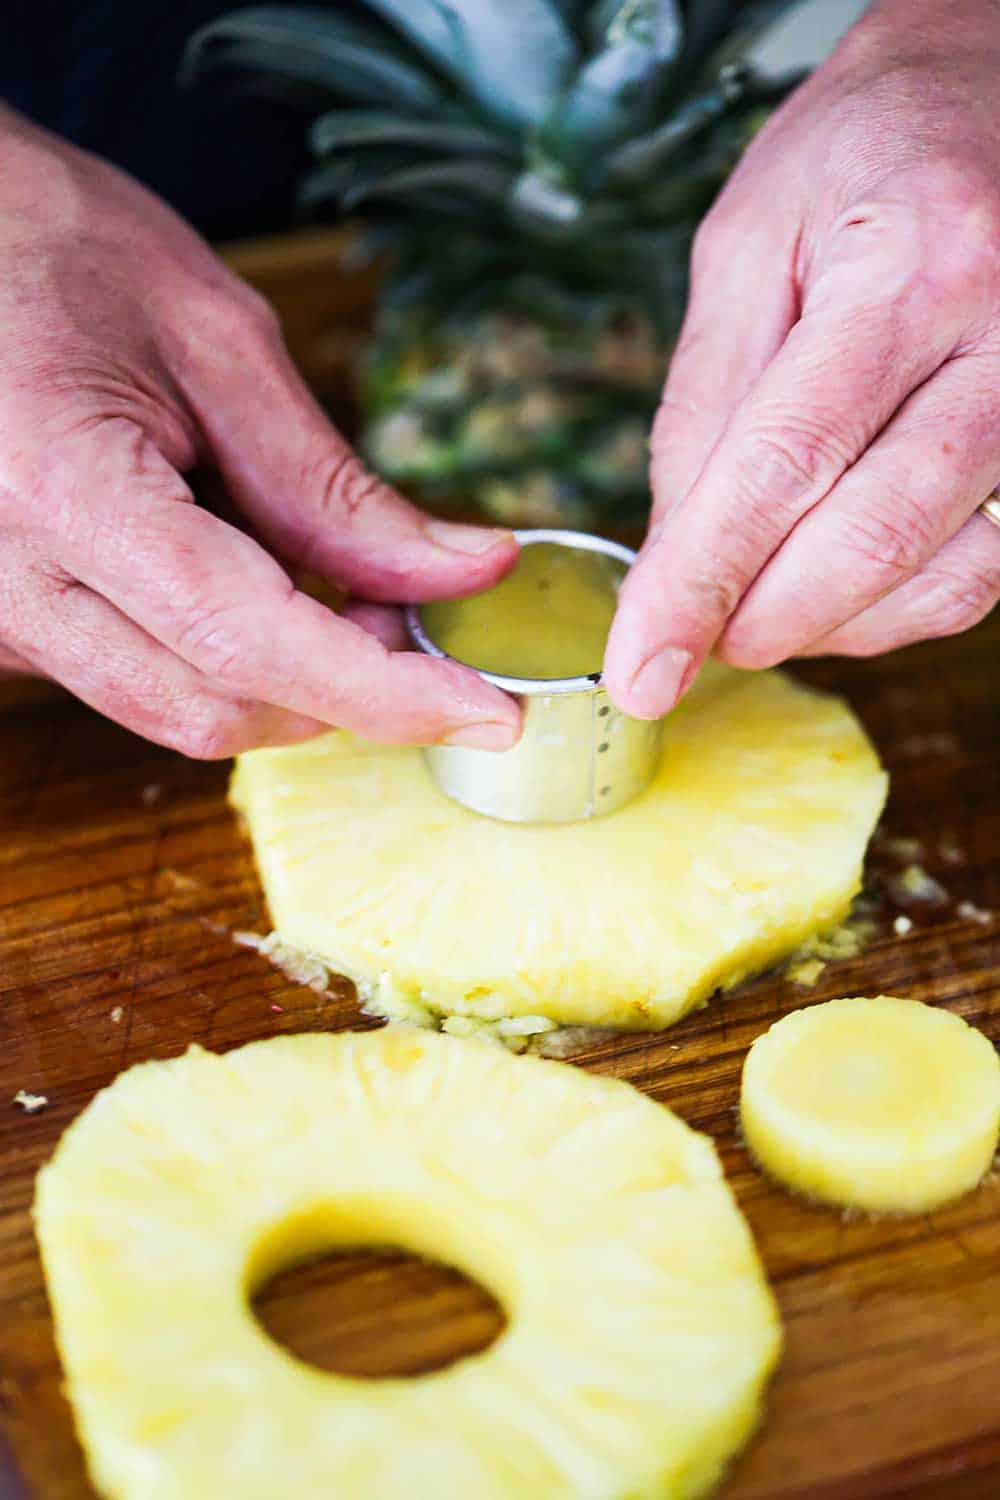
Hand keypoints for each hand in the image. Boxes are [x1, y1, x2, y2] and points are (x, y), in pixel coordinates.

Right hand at [0, 107, 520, 754]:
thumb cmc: (51, 244)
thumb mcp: (215, 342)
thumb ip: (335, 484)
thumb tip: (463, 569)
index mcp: (59, 489)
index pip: (246, 639)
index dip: (383, 693)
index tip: (492, 710)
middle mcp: (8, 580)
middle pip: (212, 707)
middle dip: (343, 691)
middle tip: (421, 616)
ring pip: (174, 707)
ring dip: (287, 677)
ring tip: (342, 587)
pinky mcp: (6, 620)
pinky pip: (137, 673)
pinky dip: (225, 653)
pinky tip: (252, 572)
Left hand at [605, 0, 999, 717]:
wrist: (992, 94)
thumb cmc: (858, 159)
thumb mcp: (748, 248)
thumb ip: (705, 403)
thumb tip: (672, 552)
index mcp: (906, 266)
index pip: (782, 462)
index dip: (701, 581)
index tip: (640, 669)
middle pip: (876, 534)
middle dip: (764, 619)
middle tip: (695, 643)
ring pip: (947, 575)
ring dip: (834, 626)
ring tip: (758, 604)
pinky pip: (990, 571)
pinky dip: (898, 608)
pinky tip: (837, 584)